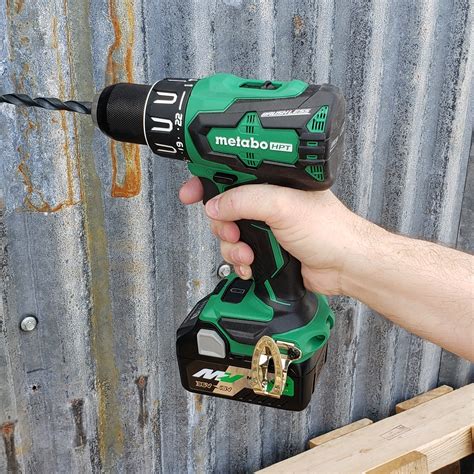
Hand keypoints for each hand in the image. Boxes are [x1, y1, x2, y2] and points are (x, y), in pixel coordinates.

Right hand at [179, 177, 377, 295]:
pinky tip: (251, 265)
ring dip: (233, 247)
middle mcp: (267, 201)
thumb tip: (215, 204)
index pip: (231, 173)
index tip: (191, 193)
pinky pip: (239, 253)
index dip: (207, 181)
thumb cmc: (328, 230)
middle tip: (233, 231)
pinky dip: (240, 261)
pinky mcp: (267, 248)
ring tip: (248, 253)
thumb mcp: (282, 206)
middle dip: (223, 224)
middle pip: (224, 207)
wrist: (344, 266)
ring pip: (229, 233)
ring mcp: (266, 226)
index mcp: (272, 180)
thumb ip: (244, 200)